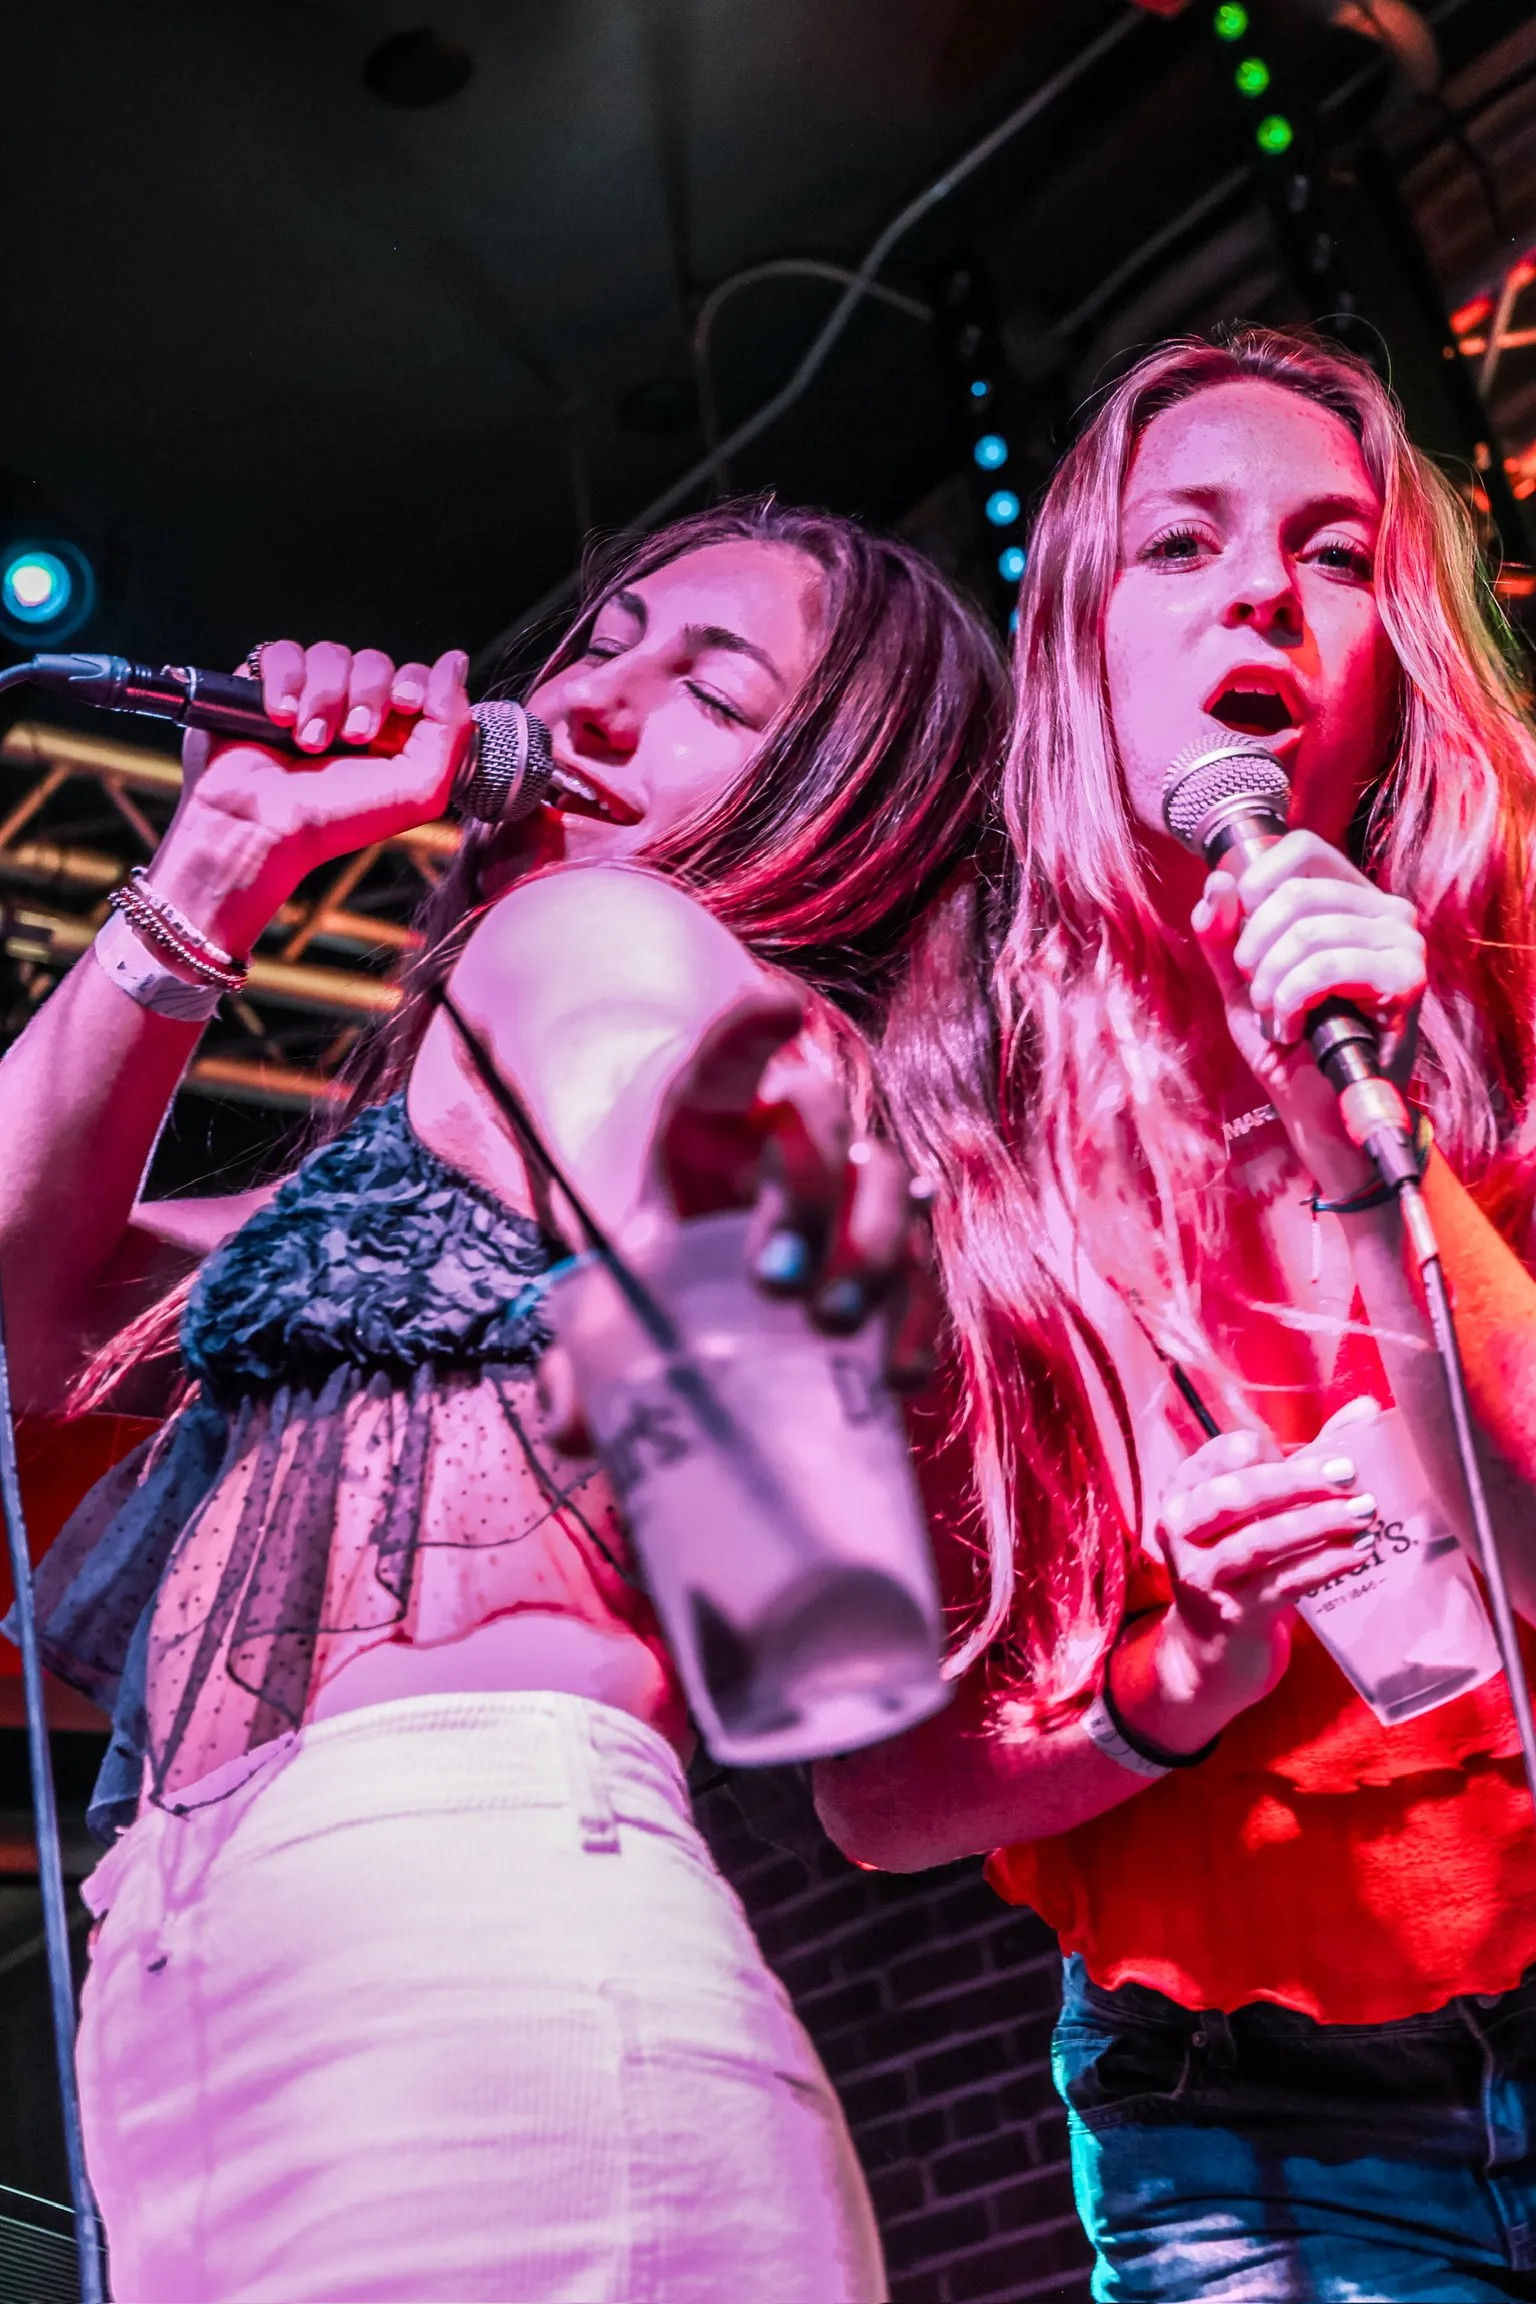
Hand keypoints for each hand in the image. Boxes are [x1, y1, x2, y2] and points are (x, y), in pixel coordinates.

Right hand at [159, 638, 471, 955]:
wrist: (264, 826)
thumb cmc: (339, 818)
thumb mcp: (419, 789)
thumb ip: (450, 728)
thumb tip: (455, 662)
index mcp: (394, 733)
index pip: (416, 677)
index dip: (413, 683)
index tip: (404, 706)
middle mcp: (353, 709)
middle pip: (375, 661)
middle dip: (367, 696)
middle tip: (352, 738)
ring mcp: (309, 695)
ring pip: (331, 654)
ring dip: (324, 698)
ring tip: (308, 742)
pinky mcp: (265, 685)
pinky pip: (283, 652)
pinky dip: (285, 681)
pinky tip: (280, 717)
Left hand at [537, 992, 937, 1451]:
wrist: (710, 1272)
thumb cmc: (654, 1261)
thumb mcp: (609, 1285)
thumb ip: (584, 1343)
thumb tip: (568, 1418)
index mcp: (710, 1118)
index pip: (726, 1059)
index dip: (749, 1030)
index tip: (776, 1008)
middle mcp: (793, 1138)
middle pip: (819, 1127)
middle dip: (805, 1195)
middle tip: (772, 1278)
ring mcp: (855, 1190)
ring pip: (889, 1189)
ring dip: (871, 1252)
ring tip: (833, 1324)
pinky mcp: (896, 1256)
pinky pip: (922, 1276)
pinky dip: (914, 1323)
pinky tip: (894, 1375)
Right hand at [1118, 1410, 1380, 1747]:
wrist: (1213, 1652)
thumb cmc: (1242, 1566)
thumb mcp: (1259, 1513)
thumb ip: (1304, 1461)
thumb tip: (1364, 1409)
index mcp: (1183, 1491)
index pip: (1221, 1455)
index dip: (1272, 1451)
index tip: (1330, 1454)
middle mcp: (1180, 1529)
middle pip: (1236, 1495)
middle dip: (1296, 1482)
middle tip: (1351, 1477)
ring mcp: (1201, 1575)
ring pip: (1259, 1540)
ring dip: (1316, 1524)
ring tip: (1364, 1515)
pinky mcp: (1231, 1614)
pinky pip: (1281, 1583)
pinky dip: (1322, 1565)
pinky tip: (1357, 1554)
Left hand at [1192, 829, 1425, 1190]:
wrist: (1319, 1110)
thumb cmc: (1290, 1043)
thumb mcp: (1243, 982)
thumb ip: (1223, 934)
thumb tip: (1217, 881)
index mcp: (1350, 900)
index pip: (1301, 849)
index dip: (1255, 884)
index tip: (1241, 940)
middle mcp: (1386, 912)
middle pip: (1296, 893)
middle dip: (1254, 948)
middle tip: (1256, 991)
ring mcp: (1402, 943)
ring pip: (1308, 932)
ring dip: (1272, 983)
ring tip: (1276, 1017)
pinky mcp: (1406, 979)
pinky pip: (1326, 966)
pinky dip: (1293, 1000)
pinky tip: (1294, 1029)